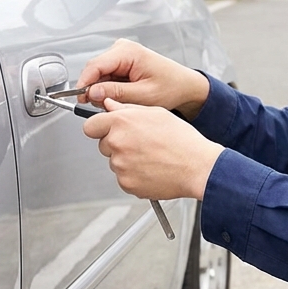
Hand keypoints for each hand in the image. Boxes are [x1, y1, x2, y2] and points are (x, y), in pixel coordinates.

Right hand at [77, 39, 210, 119]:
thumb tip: (92, 93)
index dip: (84, 84)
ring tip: (122, 101)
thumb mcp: (143, 95)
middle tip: (106, 106)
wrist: (184, 86)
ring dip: (104, 92)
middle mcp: (122, 49)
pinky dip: (109, 90)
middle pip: (95, 71)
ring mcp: (121, 56)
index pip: (95, 65)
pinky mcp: (121, 64)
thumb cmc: (172, 86)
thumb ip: (115, 93)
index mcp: (128, 52)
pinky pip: (106, 78)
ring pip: (99, 76)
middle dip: (96, 91)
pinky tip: (123, 97)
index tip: (80, 99)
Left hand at [82, 98, 222, 200]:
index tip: (105, 129)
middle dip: (116, 143)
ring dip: (126, 160)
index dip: (99, 127)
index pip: (90, 125)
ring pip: (114, 161)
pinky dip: (133, 175)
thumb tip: (110, 105)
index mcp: (122, 122)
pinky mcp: (126, 183)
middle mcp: (117, 143)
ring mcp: (120, 165)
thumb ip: (127, 108)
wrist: (197, 167)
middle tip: (139, 144)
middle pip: (103, 144)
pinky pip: (123, 177)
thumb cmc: (182, 140)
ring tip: (150, 157)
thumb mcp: (156, 113)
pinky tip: (151, 168)